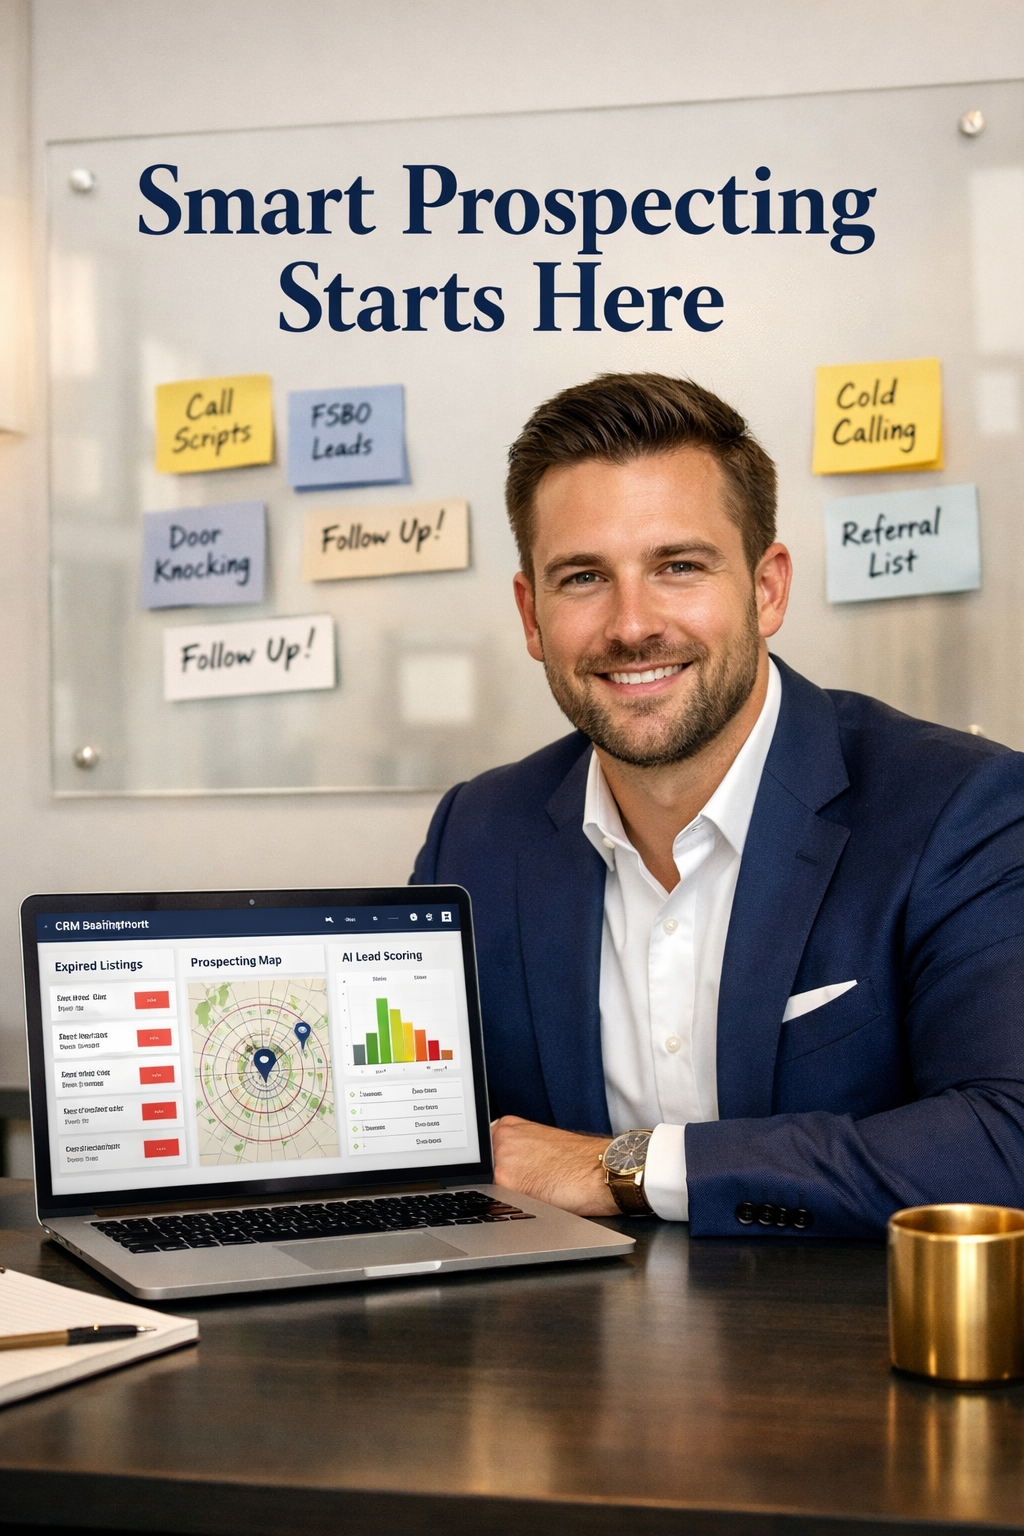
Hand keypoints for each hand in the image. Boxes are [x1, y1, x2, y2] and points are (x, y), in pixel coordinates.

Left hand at [491, 1115, 618, 1215]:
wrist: (603, 1171)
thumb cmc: (582, 1163)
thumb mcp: (544, 1146)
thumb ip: (518, 1150)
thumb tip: (504, 1167)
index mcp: (509, 1126)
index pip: (483, 1153)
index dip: (495, 1170)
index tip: (508, 1177)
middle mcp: (502, 1138)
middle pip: (484, 1170)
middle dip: (499, 1182)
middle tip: (528, 1186)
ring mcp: (502, 1159)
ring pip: (490, 1185)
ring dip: (506, 1194)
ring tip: (537, 1192)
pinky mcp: (506, 1182)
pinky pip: (498, 1200)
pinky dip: (512, 1206)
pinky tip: (536, 1201)